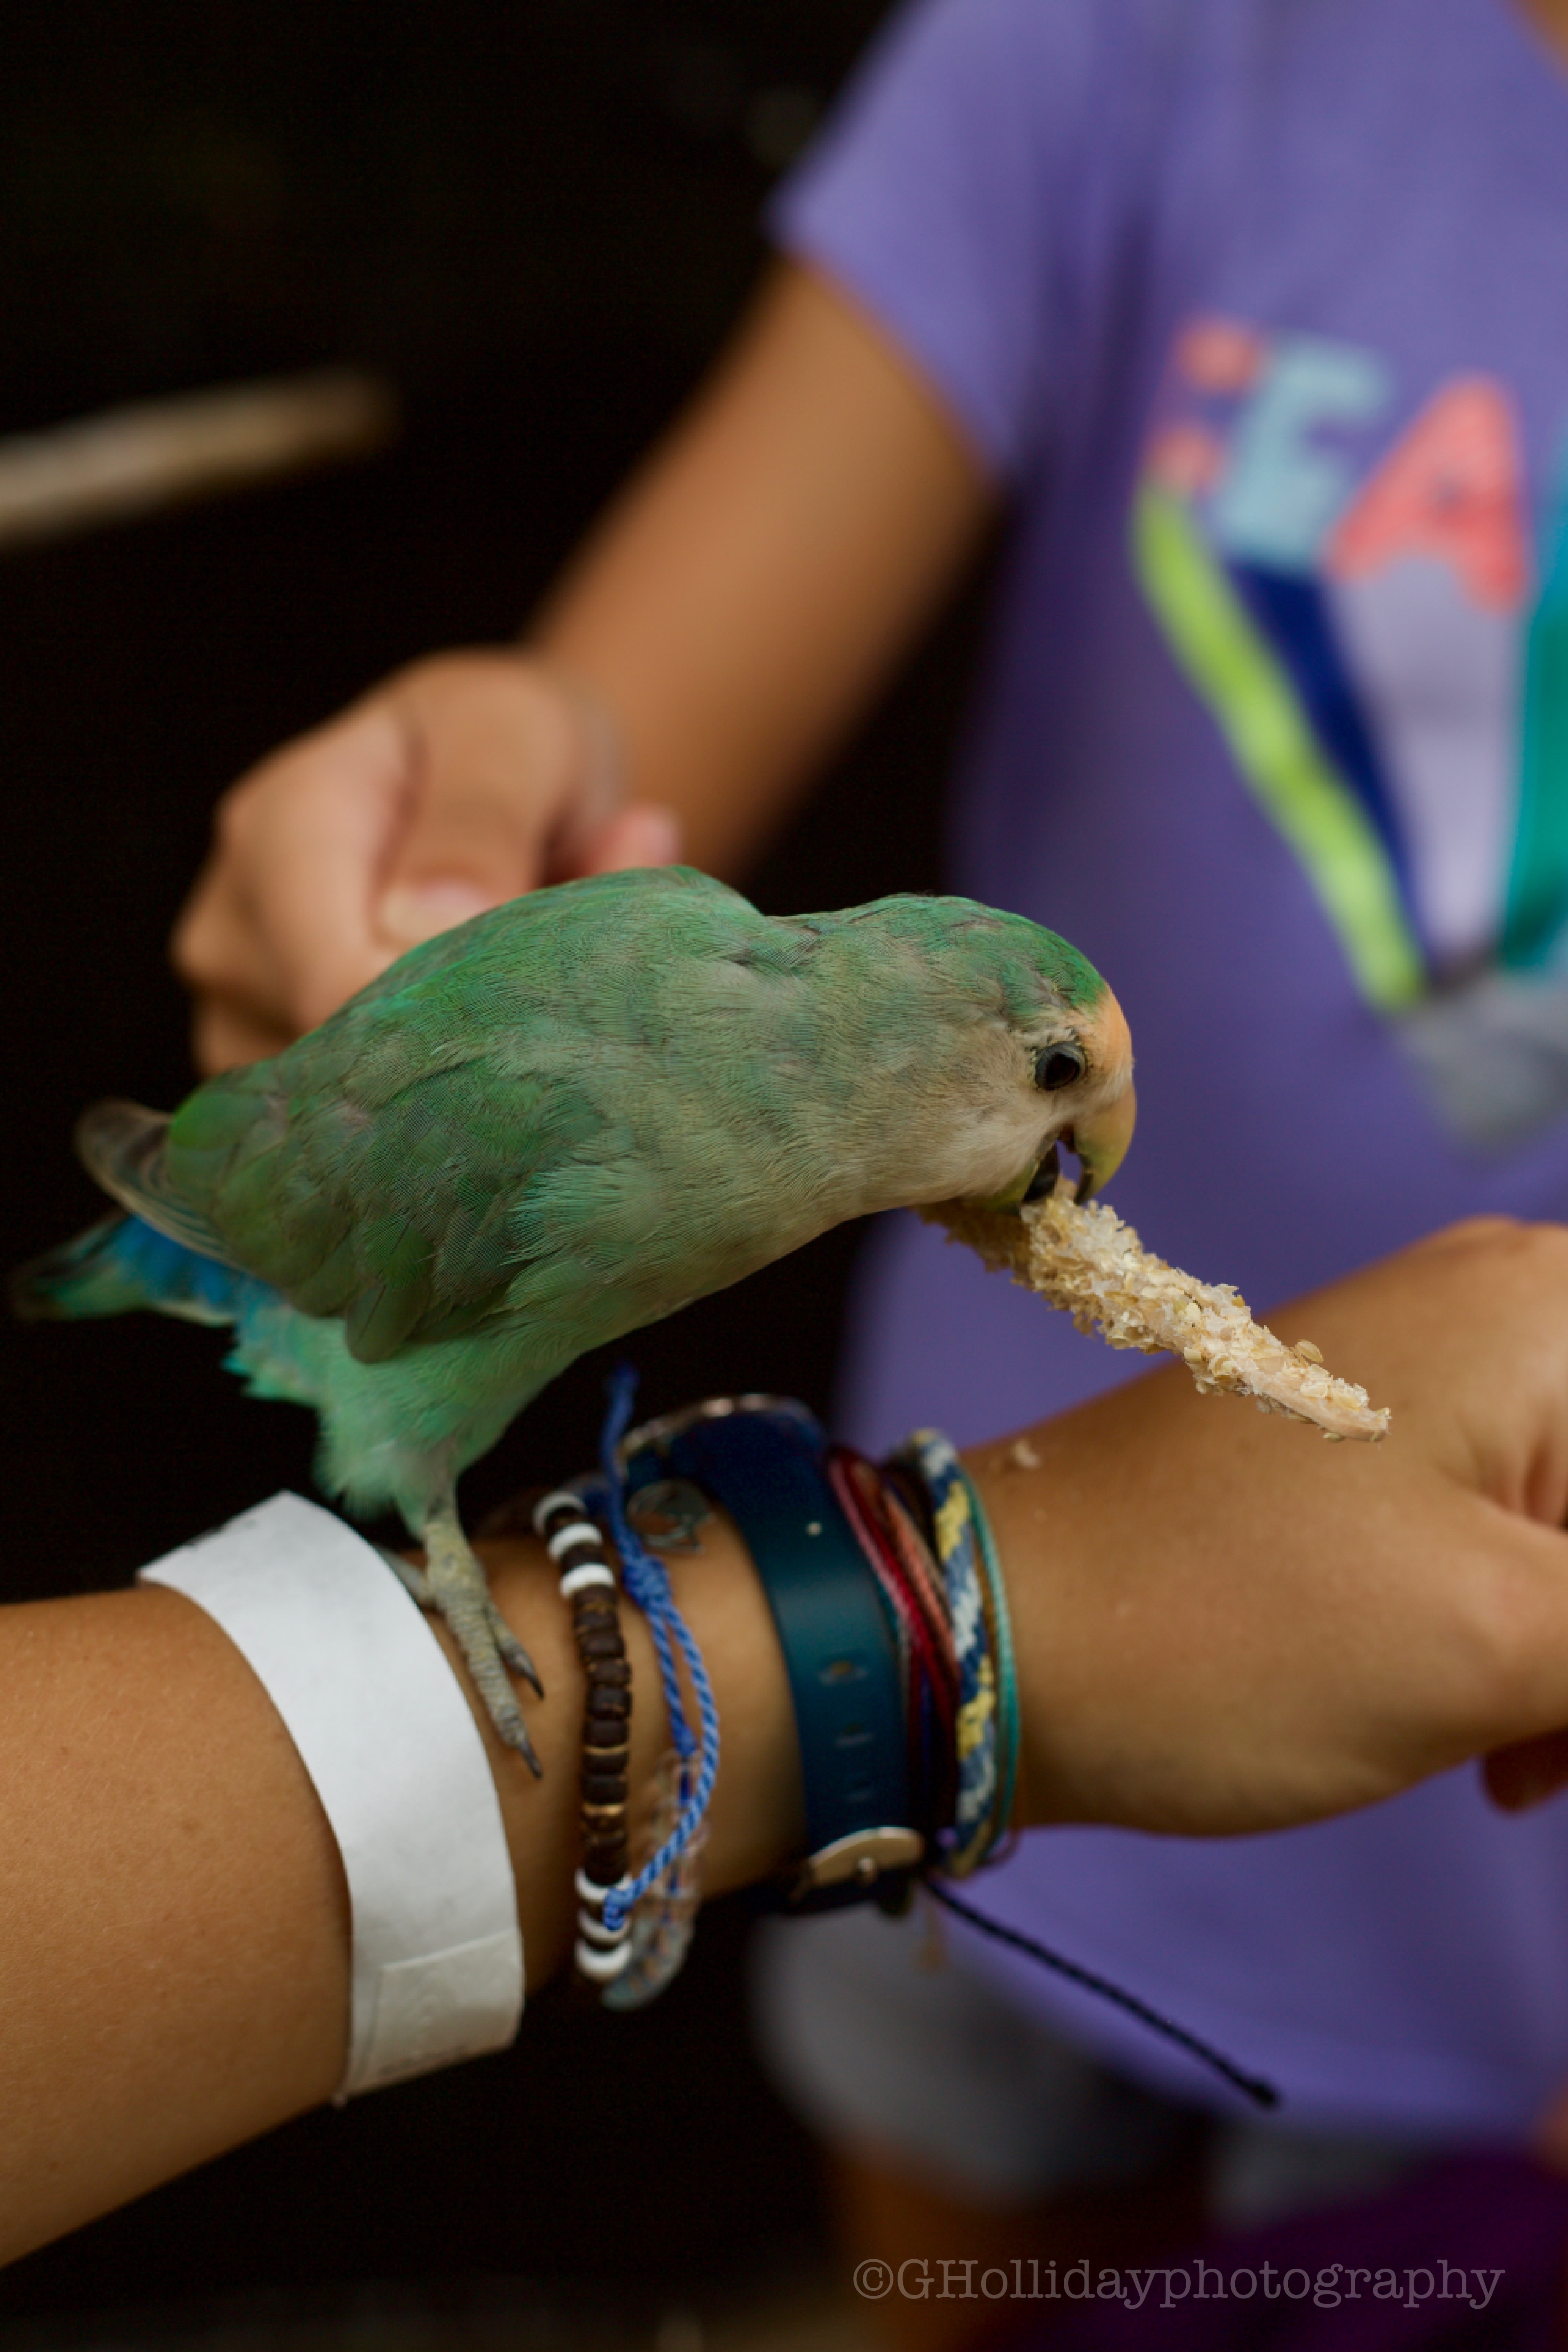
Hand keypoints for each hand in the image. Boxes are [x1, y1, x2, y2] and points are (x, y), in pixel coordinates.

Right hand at [171, 649, 681, 1071]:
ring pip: (350, 1105)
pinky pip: (355, 1129)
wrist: (499, 774)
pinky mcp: (273, 1072)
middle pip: (341, 1054)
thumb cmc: (507, 743)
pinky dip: (437, 1088)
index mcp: (277, 830)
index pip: (334, 984)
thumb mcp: (517, 732)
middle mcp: (232, 930)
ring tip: (525, 978)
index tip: (546, 999)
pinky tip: (482, 1021)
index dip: (447, 1018)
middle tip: (566, 972)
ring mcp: (239, 1011)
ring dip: (459, 1064)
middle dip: (467, 1035)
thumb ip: (482, 815)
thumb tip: (426, 921)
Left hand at [975, 1216, 1567, 1838]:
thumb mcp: (1517, 1644)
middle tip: (1552, 1736)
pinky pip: (1526, 1549)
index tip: (1555, 1663)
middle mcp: (1504, 1311)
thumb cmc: (1240, 1626)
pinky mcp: (1378, 1459)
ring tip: (1525, 1759)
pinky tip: (1498, 1748)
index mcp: (1557, 1311)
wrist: (1000, 1637)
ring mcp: (1434, 1378)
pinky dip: (1536, 1652)